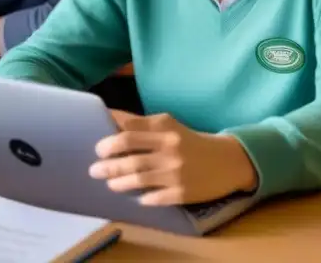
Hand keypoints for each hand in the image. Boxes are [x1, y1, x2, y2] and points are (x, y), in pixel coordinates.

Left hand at [89, 112, 257, 205]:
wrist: (226, 161)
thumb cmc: (190, 141)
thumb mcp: (169, 126)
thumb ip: (142, 125)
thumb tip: (109, 121)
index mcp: (164, 127)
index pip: (128, 129)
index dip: (108, 138)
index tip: (97, 147)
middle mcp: (169, 147)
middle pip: (129, 154)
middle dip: (107, 161)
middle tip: (94, 167)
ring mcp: (176, 171)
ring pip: (138, 177)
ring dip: (117, 181)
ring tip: (108, 182)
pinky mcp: (183, 193)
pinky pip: (155, 197)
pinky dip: (142, 198)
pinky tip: (136, 198)